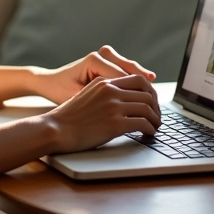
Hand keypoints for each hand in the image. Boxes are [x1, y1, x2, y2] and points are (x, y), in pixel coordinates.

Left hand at [32, 45, 156, 104]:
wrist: (50, 81)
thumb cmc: (61, 91)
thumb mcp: (78, 98)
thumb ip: (98, 101)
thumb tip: (120, 112)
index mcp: (94, 60)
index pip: (123, 79)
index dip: (136, 96)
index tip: (147, 111)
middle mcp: (102, 54)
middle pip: (132, 70)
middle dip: (146, 89)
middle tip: (156, 107)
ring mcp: (105, 55)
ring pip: (132, 69)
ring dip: (144, 85)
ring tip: (155, 101)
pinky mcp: (107, 61)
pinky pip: (127, 70)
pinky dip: (138, 81)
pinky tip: (146, 93)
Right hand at [43, 73, 161, 154]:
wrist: (56, 128)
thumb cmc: (69, 117)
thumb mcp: (87, 96)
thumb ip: (105, 94)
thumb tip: (123, 101)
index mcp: (104, 82)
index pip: (137, 79)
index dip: (150, 90)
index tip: (153, 101)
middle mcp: (110, 90)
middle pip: (146, 92)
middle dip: (156, 105)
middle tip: (157, 116)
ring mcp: (113, 106)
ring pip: (147, 107)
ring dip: (155, 118)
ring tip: (155, 126)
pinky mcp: (115, 123)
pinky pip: (142, 123)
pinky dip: (150, 129)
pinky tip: (149, 134)